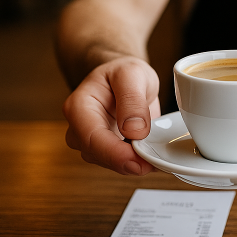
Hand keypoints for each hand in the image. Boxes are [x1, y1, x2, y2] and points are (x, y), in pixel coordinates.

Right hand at [63, 56, 159, 174]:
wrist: (124, 78)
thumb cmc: (122, 73)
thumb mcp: (132, 73)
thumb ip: (132, 99)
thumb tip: (134, 130)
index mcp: (79, 107)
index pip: (92, 138)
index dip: (116, 154)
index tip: (139, 161)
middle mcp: (80, 128)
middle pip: (99, 156)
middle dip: (128, 162)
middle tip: (155, 162)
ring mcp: (92, 142)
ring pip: (111, 164)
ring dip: (135, 163)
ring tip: (157, 154)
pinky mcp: (108, 150)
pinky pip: (122, 163)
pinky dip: (139, 161)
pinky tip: (153, 155)